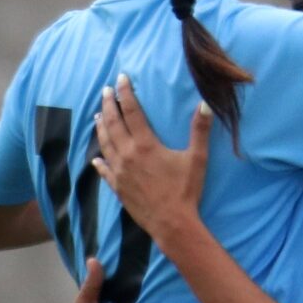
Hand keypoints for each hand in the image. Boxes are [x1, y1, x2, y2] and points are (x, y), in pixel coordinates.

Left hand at [91, 74, 212, 239]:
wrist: (171, 223)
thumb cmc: (185, 190)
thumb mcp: (196, 158)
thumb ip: (199, 130)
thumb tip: (205, 104)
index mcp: (145, 144)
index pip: (131, 111)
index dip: (125, 93)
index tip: (121, 78)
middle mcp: (127, 155)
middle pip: (113, 124)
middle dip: (108, 105)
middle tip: (105, 91)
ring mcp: (119, 172)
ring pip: (105, 144)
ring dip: (101, 127)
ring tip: (97, 115)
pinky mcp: (117, 188)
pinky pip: (104, 171)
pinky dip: (100, 161)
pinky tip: (96, 158)